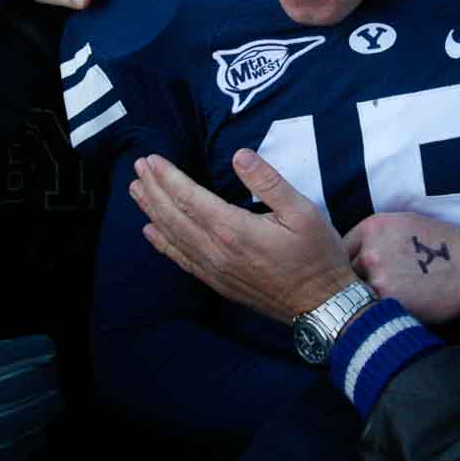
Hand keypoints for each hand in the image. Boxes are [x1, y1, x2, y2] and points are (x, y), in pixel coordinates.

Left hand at [133, 148, 354, 322]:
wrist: (322, 305)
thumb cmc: (317, 255)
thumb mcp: (303, 211)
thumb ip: (269, 182)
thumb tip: (240, 155)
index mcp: (234, 230)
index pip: (190, 198)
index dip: (168, 177)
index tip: (151, 160)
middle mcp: (217, 251)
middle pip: (174, 216)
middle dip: (154, 189)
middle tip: (137, 167)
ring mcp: (215, 270)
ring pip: (173, 237)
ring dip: (152, 212)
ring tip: (136, 191)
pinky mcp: (219, 283)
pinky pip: (183, 260)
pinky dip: (163, 244)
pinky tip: (151, 232)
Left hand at [346, 213, 459, 324]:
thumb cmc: (442, 246)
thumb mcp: (404, 225)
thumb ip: (375, 237)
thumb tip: (351, 252)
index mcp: (372, 227)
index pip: (342, 248)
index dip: (348, 261)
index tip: (356, 271)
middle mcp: (370, 249)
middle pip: (345, 271)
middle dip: (355, 280)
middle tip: (371, 289)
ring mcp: (377, 275)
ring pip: (356, 292)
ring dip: (366, 297)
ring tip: (385, 300)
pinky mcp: (388, 299)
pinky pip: (372, 307)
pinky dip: (379, 310)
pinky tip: (393, 308)